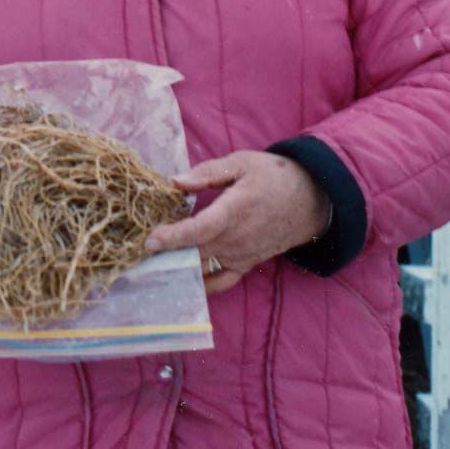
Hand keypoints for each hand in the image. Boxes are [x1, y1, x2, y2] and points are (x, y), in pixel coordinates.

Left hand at [145, 151, 330, 294]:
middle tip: (136, 254)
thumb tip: (175, 181)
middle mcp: (237, 238)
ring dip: (177, 269)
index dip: (173, 238)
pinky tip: (180, 281)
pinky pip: (220, 282)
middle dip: (165, 256)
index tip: (149, 241)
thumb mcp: (242, 163)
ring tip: (149, 267)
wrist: (313, 198)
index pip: (199, 230)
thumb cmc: (274, 176)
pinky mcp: (247, 264)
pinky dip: (200, 285)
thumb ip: (207, 173)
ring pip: (203, 268)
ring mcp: (242, 255)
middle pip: (194, 253)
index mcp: (235, 210)